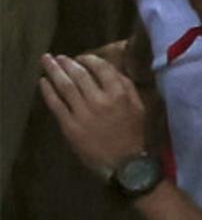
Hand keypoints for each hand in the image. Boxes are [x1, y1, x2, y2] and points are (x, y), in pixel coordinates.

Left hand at [39, 54, 146, 179]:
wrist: (124, 162)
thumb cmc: (134, 133)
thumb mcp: (139, 106)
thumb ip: (127, 86)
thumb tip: (112, 70)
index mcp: (119, 94)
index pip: (101, 68)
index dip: (89, 60)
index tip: (82, 57)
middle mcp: (100, 100)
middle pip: (79, 75)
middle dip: (68, 63)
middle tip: (59, 57)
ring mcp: (83, 113)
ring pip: (65, 87)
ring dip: (55, 72)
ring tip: (48, 62)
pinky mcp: (70, 126)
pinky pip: (56, 105)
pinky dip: (48, 91)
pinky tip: (43, 82)